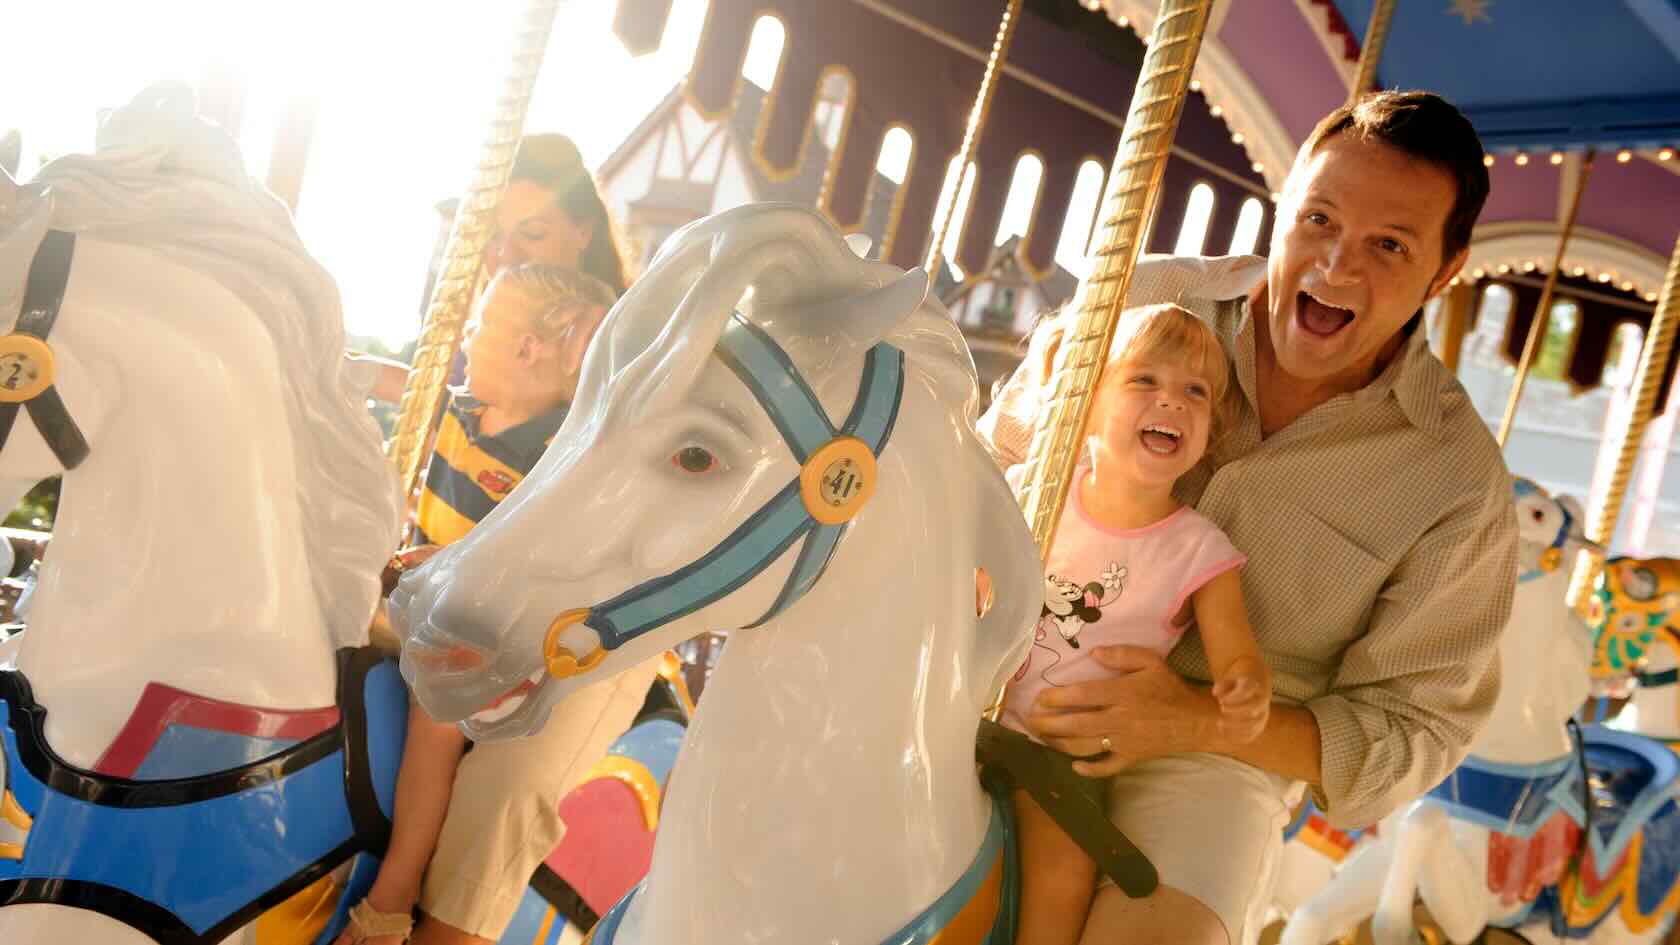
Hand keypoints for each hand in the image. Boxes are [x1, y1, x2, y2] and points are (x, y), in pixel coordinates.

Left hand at [1026, 645, 1220, 777]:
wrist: (1197, 720)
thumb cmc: (1170, 688)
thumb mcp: (1151, 661)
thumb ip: (1122, 654)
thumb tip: (1093, 654)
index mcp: (1122, 693)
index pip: (1082, 695)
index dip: (1057, 697)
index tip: (1039, 698)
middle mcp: (1119, 719)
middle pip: (1076, 724)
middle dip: (1048, 724)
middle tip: (1030, 722)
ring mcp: (1124, 742)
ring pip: (1085, 747)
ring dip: (1059, 744)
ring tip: (1042, 738)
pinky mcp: (1131, 758)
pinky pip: (1107, 768)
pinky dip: (1089, 769)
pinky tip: (1074, 766)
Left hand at [1212, 657, 1269, 744]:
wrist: (1257, 688)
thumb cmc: (1239, 684)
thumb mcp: (1230, 679)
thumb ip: (1222, 685)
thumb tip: (1215, 693)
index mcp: (1255, 686)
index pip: (1248, 692)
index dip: (1234, 698)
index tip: (1221, 701)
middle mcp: (1262, 701)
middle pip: (1253, 708)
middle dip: (1236, 710)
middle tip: (1221, 709)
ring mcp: (1262, 714)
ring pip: (1254, 724)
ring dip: (1235, 726)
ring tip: (1219, 724)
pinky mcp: (1259, 725)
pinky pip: (1251, 735)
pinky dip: (1237, 737)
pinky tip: (1222, 732)